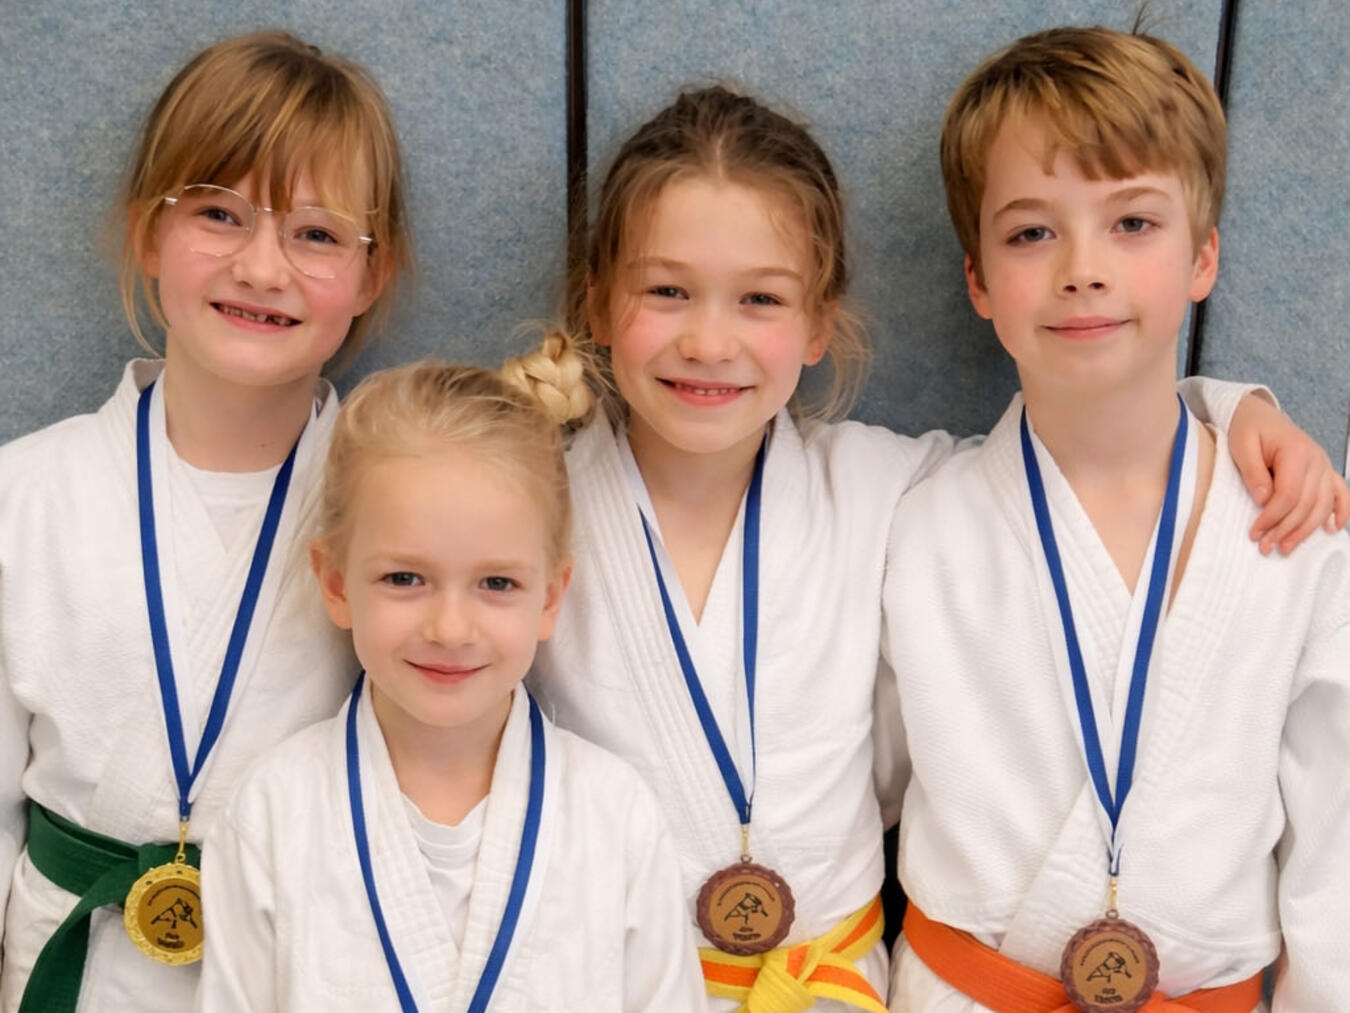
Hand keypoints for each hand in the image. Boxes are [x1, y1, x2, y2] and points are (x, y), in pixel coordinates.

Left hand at [1229, 394, 1349, 553]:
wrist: (1258, 413)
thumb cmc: (1248, 428)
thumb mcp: (1241, 446)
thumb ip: (1253, 473)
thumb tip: (1264, 500)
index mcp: (1296, 452)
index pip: (1288, 495)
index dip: (1272, 518)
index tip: (1255, 533)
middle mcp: (1317, 459)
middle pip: (1306, 504)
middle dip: (1285, 529)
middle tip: (1266, 547)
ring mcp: (1323, 465)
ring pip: (1322, 504)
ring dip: (1306, 529)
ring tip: (1287, 547)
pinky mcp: (1324, 469)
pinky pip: (1340, 492)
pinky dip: (1340, 511)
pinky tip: (1333, 529)